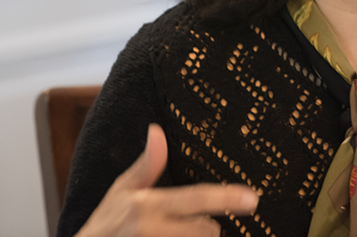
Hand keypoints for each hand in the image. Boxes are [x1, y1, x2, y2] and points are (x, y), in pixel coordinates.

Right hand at [76, 124, 258, 236]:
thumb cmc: (105, 224)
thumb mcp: (122, 190)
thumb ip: (146, 165)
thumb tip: (157, 130)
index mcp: (145, 205)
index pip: (195, 199)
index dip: (226, 198)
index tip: (252, 199)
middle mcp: (152, 230)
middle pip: (206, 229)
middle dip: (208, 226)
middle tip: (190, 223)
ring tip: (178, 233)